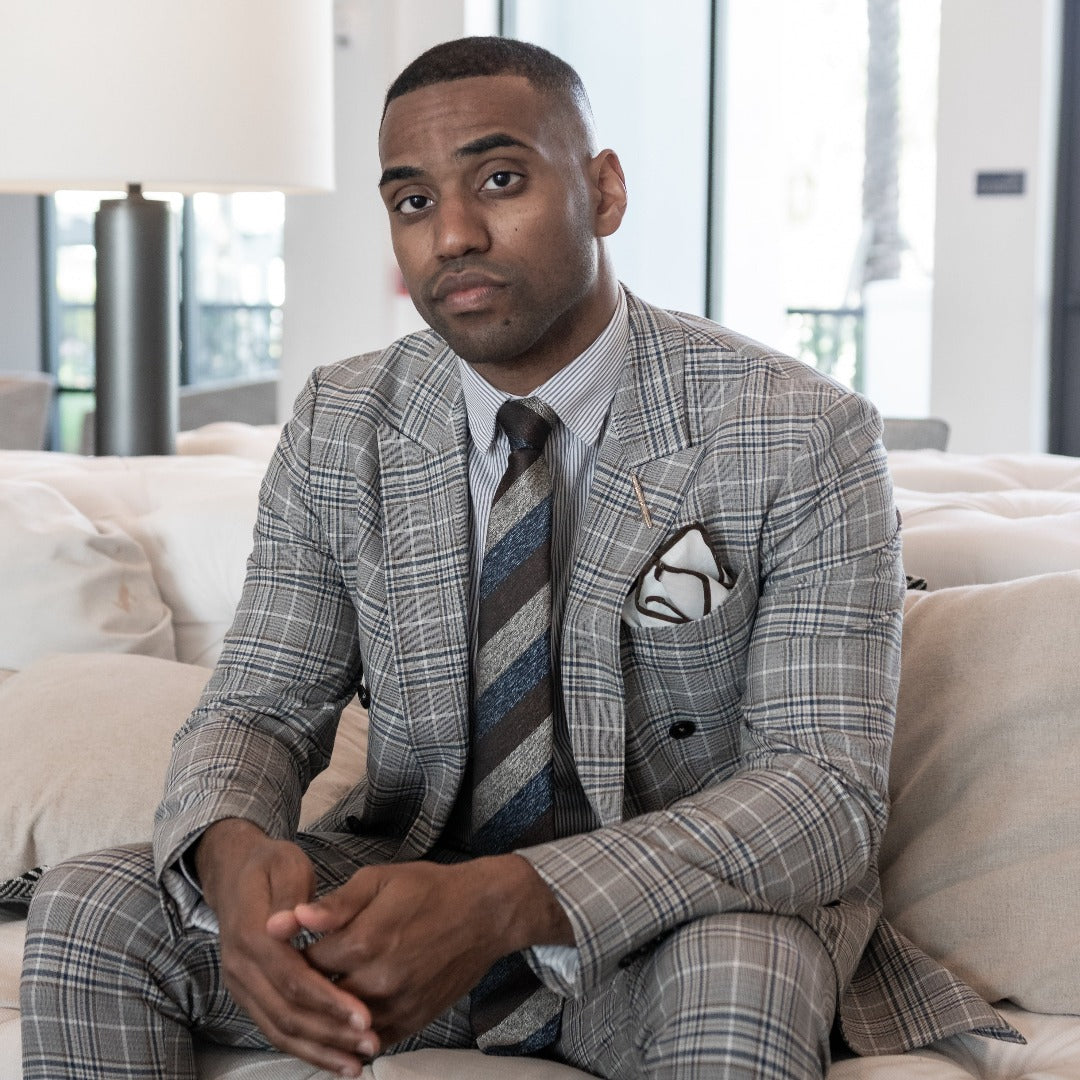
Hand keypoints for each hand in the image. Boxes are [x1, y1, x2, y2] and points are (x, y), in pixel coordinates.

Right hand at [194, 819, 375, 1076]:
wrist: (234, 873)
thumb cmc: (269, 865)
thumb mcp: (284, 865)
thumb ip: (291, 897)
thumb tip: (289, 923)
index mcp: (250, 935)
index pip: (291, 977)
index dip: (327, 998)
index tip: (363, 1013)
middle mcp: (240, 968)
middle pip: (286, 1012)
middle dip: (330, 1032)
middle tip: (370, 1041)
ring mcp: (242, 986)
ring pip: (279, 1030)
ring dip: (320, 1050)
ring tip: (358, 1062)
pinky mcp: (250, 996)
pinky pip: (276, 1031)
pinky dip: (306, 1049)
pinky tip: (335, 1060)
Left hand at [267, 854, 572, 1050]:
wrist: (484, 913)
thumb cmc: (430, 890)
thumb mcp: (378, 881)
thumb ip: (332, 905)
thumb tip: (288, 919)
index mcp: (364, 942)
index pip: (305, 963)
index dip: (294, 954)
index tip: (293, 946)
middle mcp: (378, 981)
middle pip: (320, 998)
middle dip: (308, 984)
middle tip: (307, 967)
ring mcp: (397, 1007)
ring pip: (341, 1024)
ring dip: (328, 1009)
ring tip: (328, 985)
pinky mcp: (413, 1022)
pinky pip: (369, 1039)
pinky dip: (354, 1028)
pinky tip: (350, 1008)